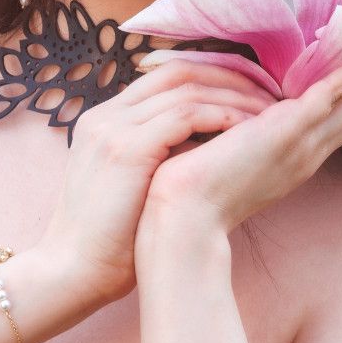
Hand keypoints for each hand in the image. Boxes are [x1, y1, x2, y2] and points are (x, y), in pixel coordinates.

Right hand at [38, 52, 280, 304]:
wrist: (72, 270)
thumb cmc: (107, 241)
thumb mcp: (127, 184)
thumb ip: (154, 157)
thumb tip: (202, 146)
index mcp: (104, 120)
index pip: (164, 76)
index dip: (211, 76)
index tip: (250, 89)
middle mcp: (106, 115)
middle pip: (178, 72)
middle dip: (229, 77)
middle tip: (270, 92)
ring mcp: (113, 128)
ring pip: (187, 89)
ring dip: (234, 97)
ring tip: (268, 112)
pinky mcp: (127, 149)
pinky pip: (186, 115)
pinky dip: (221, 116)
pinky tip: (248, 128)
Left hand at [134, 27, 341, 247]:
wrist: (183, 221)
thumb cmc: (193, 192)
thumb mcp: (225, 156)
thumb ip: (242, 137)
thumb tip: (236, 114)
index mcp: (295, 158)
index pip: (339, 116)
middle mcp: (308, 153)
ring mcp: (302, 144)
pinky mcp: (289, 133)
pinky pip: (333, 95)